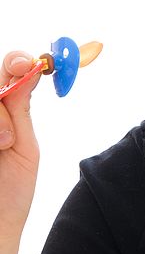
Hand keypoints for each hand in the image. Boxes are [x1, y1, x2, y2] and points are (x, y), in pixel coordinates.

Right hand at [0, 52, 41, 239]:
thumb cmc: (10, 192)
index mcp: (3, 110)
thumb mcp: (23, 148)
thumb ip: (20, 111)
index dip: (15, 61)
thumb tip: (32, 72)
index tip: (25, 64)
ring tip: (1, 148)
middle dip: (0, 98)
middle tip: (9, 133)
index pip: (7, 71)